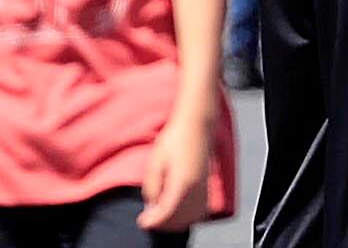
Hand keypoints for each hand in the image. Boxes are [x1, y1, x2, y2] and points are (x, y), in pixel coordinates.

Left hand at [137, 113, 214, 232]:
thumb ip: (152, 186)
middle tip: (147, 218)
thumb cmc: (174, 140)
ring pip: (191, 216)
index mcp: (182, 182)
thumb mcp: (155, 161)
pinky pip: (199, 210)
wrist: (196, 125)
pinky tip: (175, 211)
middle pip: (179, 218)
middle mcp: (196, 188)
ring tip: (159, 214)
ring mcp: (203, 187)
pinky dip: (187, 216)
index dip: (152, 220)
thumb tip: (152, 204)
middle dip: (162, 223)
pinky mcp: (206, 185)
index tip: (141, 221)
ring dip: (175, 221)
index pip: (166, 212)